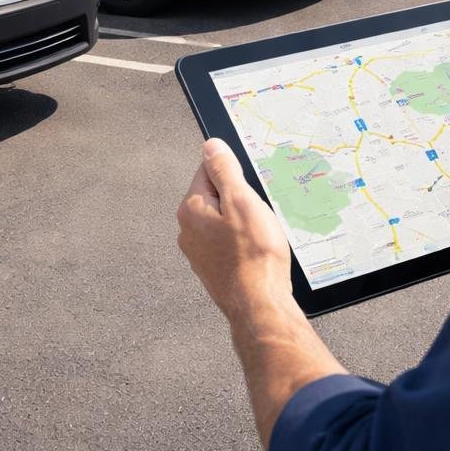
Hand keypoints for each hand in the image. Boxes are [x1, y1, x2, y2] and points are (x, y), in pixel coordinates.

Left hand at [177, 139, 295, 322]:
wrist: (260, 304)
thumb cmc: (253, 255)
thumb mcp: (242, 200)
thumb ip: (224, 170)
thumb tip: (211, 146)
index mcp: (190, 209)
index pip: (207, 171)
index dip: (233, 172)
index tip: (250, 183)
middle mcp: (188, 231)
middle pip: (216, 197)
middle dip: (239, 199)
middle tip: (259, 211)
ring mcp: (199, 253)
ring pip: (224, 222)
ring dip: (243, 222)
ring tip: (261, 234)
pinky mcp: (214, 269)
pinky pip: (229, 244)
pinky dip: (244, 243)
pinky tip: (258, 252)